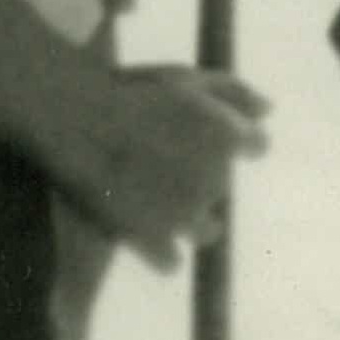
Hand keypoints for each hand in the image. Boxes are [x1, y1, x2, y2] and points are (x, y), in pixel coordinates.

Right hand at [41, 58, 265, 265]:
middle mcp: (214, 180)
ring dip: (185, 216)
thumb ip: (234, 92)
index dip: (229, 136)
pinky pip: (170, 261)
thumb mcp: (184, 78)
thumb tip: (269, 112)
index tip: (195, 128)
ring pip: (206, 230)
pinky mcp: (152, 244)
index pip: (256, 145)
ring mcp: (183, 216)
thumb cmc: (128, 93)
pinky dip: (158, 248)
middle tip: (158, 151)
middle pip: (221, 185)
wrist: (70, 118)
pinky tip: (135, 220)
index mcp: (230, 137)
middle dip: (198, 172)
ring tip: (149, 191)